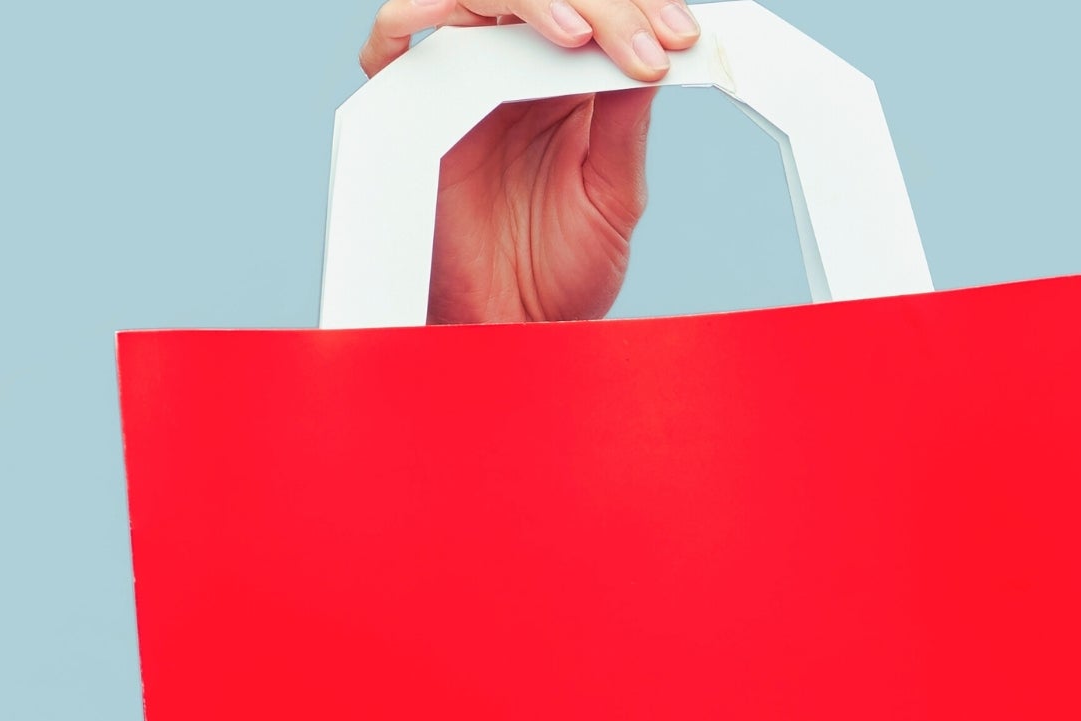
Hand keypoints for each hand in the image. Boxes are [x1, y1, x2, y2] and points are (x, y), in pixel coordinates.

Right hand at [358, 1, 702, 323]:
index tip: (685, 38)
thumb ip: (626, 123)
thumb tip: (655, 53)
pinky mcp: (412, 103)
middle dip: (606, 4)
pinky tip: (458, 23)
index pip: (601, 12)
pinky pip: (396, 36)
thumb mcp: (614, 194)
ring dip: (533, 2)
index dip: (641, 10)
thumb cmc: (564, 270)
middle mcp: (515, 69)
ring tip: (578, 36)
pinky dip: (415, 16)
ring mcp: (462, 80)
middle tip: (648, 44)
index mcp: (571, 82)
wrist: (515, 328)